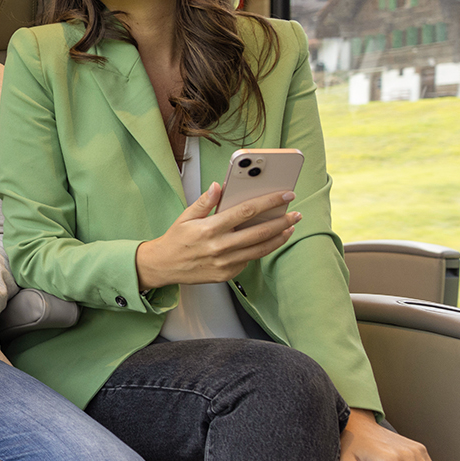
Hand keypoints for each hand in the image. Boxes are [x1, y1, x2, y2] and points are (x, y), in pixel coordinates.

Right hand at [134, 183, 300, 290]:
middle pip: (260, 232)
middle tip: (295, 214)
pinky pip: (249, 260)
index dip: (269, 202)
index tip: (285, 195)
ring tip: (289, 228)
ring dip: (279, 237)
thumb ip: (204, 202)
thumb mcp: (185, 216)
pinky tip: (267, 241)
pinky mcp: (227, 274)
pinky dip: (261, 250)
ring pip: (260, 249)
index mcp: (209, 228)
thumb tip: (218, 186)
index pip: (246, 211)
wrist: (163, 266)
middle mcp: (219, 246)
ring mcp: (224, 263)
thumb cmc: (175, 240)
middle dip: (282, 221)